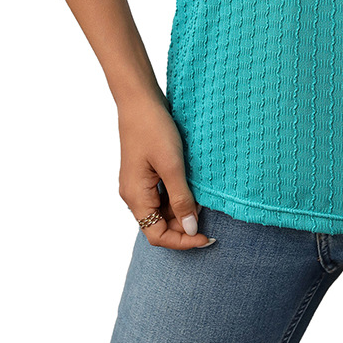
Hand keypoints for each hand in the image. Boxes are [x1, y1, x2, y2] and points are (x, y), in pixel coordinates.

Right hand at [116, 94, 215, 250]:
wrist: (140, 101)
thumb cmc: (153, 129)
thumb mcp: (172, 166)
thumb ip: (181, 199)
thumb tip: (190, 229)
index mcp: (136, 197)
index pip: (157, 235)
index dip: (182, 241)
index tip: (206, 237)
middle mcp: (134, 195)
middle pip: (160, 224)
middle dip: (184, 223)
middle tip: (208, 211)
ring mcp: (139, 184)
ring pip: (163, 209)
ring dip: (183, 208)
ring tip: (202, 196)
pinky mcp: (145, 173)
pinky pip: (162, 194)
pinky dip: (178, 194)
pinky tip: (192, 184)